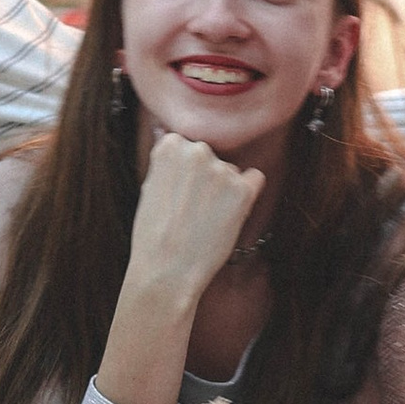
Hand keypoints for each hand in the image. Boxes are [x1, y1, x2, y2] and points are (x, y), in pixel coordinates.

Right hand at [124, 131, 264, 310]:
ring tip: (205, 220)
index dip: (184, 173)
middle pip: (210, 157)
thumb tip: (166, 132)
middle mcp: (198, 150)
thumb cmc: (153, 235)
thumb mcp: (150, 187)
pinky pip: (255, 179)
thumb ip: (165, 160)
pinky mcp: (243, 189)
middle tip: (191, 209)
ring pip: (231, 171)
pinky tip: (230, 214)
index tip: (178, 193)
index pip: (186, 146)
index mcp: (171, 145)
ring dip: (224, 190)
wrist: (166, 271)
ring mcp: (222, 169)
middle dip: (205, 178)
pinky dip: (247, 194)